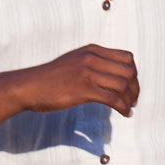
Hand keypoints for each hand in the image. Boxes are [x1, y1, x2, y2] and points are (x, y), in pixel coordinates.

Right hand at [23, 45, 138, 118]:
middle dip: (135, 87)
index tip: (132, 86)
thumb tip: (111, 75)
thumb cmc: (51, 78)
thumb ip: (92, 63)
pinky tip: (126, 114)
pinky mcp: (83, 90)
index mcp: (92, 50)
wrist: (30, 86)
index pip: (126, 57)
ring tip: (130, 108)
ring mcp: (87, 73)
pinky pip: (112, 99)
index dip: (134, 73)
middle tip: (134, 99)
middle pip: (128, 70)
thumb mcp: (74, 62)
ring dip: (130, 99)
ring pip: (123, 84)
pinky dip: (123, 108)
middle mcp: (92, 58)